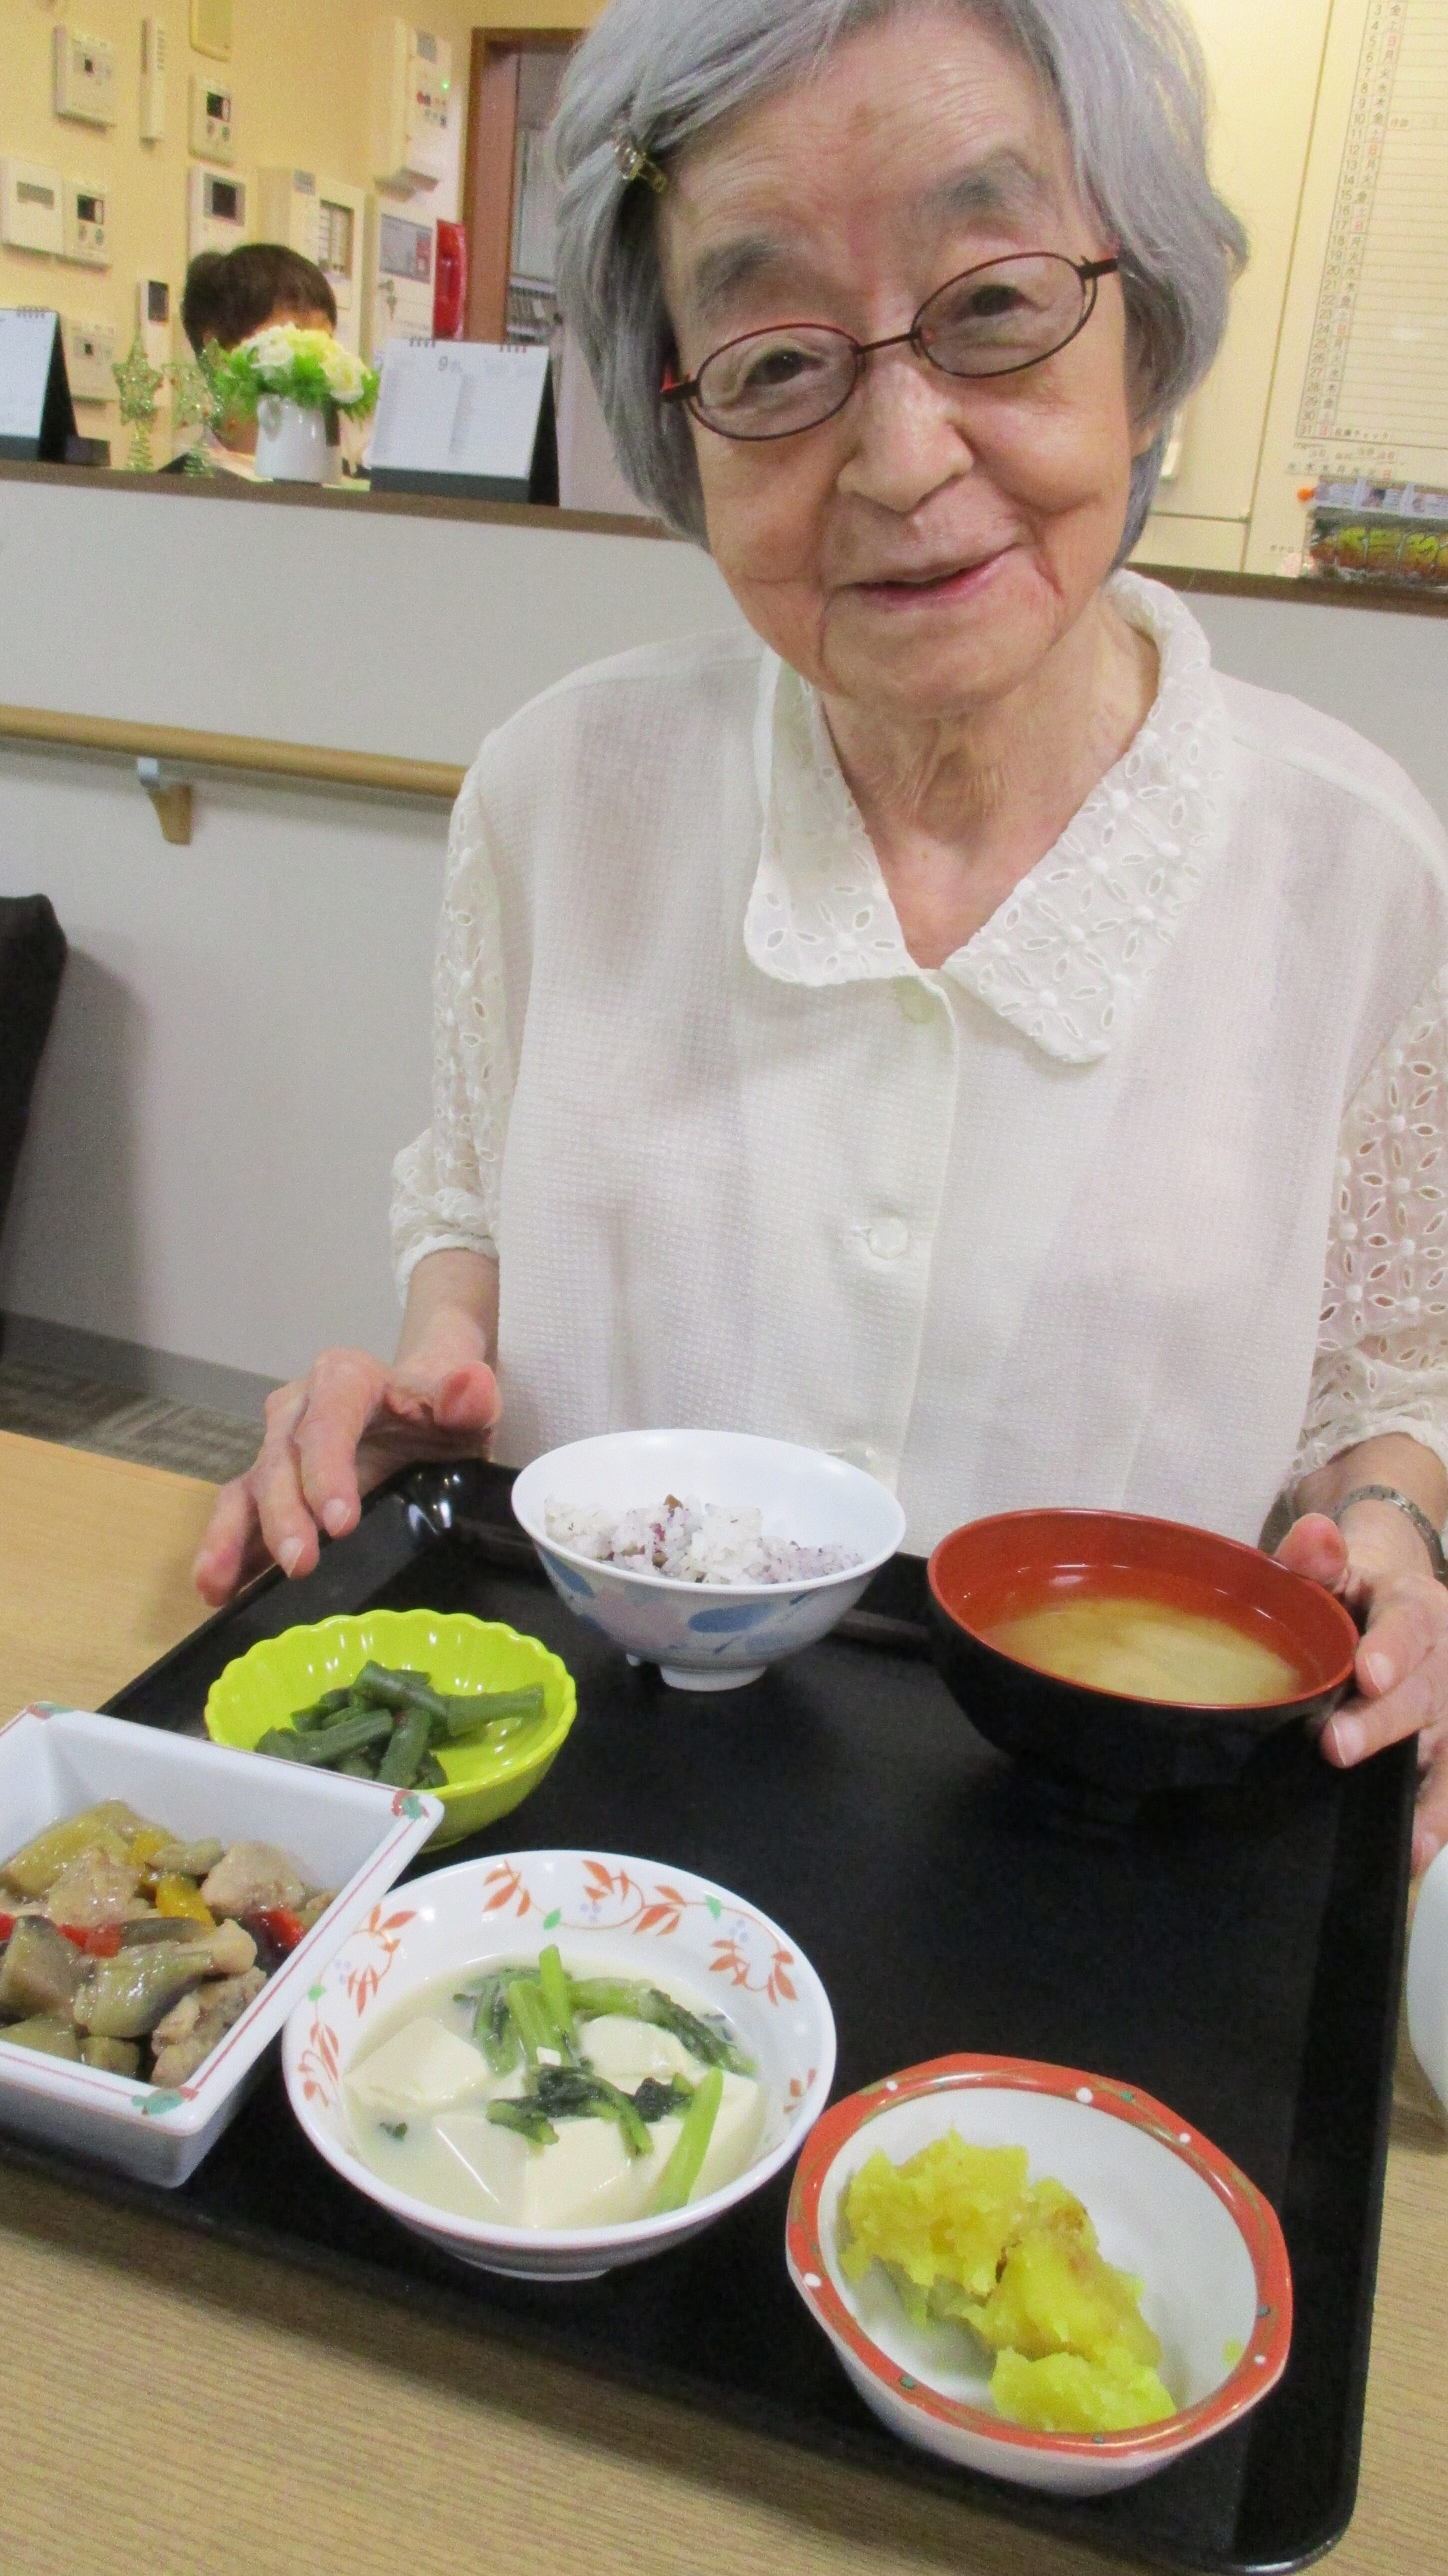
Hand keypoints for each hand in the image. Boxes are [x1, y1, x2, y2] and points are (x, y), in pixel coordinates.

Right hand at [193, 1343, 499, 1606]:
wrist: (429, 1413)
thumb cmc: (443, 1409)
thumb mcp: (468, 1402)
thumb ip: (469, 1396)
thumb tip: (469, 1387)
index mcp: (344, 1380)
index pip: (329, 1420)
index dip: (327, 1470)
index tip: (341, 1524)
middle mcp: (299, 1410)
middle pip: (282, 1460)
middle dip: (285, 1515)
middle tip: (300, 1564)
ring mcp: (279, 1450)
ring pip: (248, 1488)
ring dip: (232, 1538)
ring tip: (219, 1585)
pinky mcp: (269, 1488)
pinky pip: (239, 1516)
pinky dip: (226, 1552)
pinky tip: (219, 1594)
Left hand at [1276, 1510, 1447, 1874]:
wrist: (1393, 1603)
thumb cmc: (1352, 1592)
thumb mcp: (1338, 1566)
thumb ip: (1319, 1557)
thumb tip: (1311, 1533)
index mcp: (1417, 1606)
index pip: (1408, 1622)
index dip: (1392, 1648)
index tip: (1368, 1673)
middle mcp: (1447, 1659)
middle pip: (1425, 1693)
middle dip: (1385, 1723)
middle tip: (1335, 1745)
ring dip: (1427, 1794)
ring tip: (1404, 1835)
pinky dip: (1437, 1819)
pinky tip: (1415, 1853)